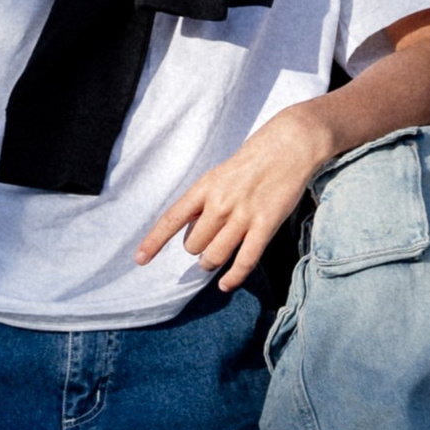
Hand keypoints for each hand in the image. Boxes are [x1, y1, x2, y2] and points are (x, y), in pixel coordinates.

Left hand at [138, 101, 336, 293]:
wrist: (289, 145)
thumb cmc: (253, 161)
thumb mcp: (219, 175)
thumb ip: (204, 201)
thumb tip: (190, 227)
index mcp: (204, 187)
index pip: (172, 219)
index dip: (154, 242)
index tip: (140, 259)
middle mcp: (219, 202)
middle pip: (193, 245)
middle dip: (197, 249)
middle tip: (209, 242)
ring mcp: (243, 215)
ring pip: (214, 255)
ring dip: (211, 263)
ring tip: (214, 261)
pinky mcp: (266, 225)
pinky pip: (244, 261)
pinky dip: (232, 277)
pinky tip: (225, 284)